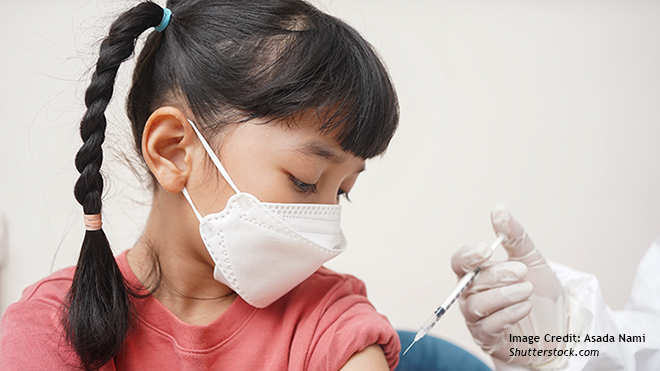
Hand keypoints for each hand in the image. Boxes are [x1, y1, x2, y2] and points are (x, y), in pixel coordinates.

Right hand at [451, 205, 571, 366]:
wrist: (559, 326)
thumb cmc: (541, 292)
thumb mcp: (531, 259)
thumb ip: (513, 235)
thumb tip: (498, 209)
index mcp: (477, 274)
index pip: (460, 263)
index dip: (468, 256)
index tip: (487, 250)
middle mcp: (471, 295)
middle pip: (469, 284)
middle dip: (497, 276)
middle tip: (522, 272)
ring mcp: (477, 318)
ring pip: (476, 305)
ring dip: (503, 296)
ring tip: (527, 290)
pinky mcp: (487, 339)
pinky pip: (487, 327)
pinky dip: (507, 315)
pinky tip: (525, 306)